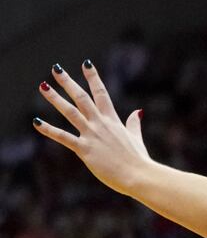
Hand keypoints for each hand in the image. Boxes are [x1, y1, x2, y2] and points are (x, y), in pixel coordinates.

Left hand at [33, 61, 154, 195]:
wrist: (139, 174)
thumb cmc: (138, 159)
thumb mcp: (136, 138)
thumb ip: (133, 124)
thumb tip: (137, 112)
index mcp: (113, 120)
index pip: (101, 93)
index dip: (93, 77)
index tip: (86, 64)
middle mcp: (101, 124)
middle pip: (82, 97)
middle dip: (68, 82)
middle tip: (56, 69)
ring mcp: (92, 135)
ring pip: (70, 112)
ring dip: (55, 98)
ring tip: (43, 86)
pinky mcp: (85, 149)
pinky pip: (64, 137)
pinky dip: (49, 130)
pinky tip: (36, 122)